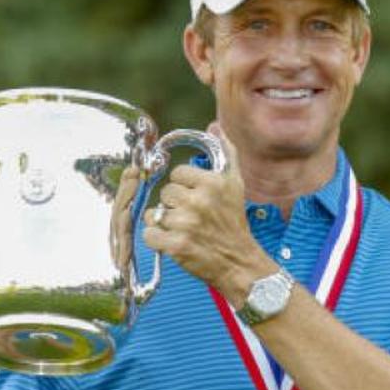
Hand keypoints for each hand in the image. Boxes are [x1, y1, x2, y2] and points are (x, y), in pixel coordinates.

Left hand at [142, 123, 274, 301]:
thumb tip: (215, 127)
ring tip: (183, 231)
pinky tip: (173, 242)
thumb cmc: (234, 222)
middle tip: (191, 217)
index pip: (177, 174)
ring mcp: (187, 224)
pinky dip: (157, 240)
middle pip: (165, 193)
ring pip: (155, 213)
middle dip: (174, 205)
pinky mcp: (177, 245)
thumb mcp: (235, 184)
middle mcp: (200, 201)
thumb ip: (226, 153)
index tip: (196, 199)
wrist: (239, 263)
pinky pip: (149, 234)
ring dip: (164, 223)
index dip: (184, 187)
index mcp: (213, 183)